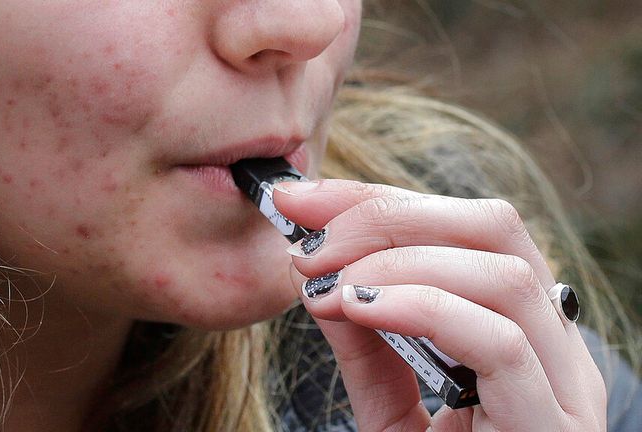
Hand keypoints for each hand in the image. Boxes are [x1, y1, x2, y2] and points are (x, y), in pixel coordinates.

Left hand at [274, 179, 606, 430]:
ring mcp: (564, 387)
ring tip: (328, 282)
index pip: (461, 225)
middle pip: (493, 226)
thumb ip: (366, 343)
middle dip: (386, 215)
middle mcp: (554, 346)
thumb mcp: (390, 408)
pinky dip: (423, 306)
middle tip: (307, 241)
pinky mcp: (555, 428)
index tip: (298, 200)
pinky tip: (361, 308)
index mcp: (519, 327)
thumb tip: (320, 276)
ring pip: (503, 273)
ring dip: (398, 258)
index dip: (375, 199)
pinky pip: (502, 342)